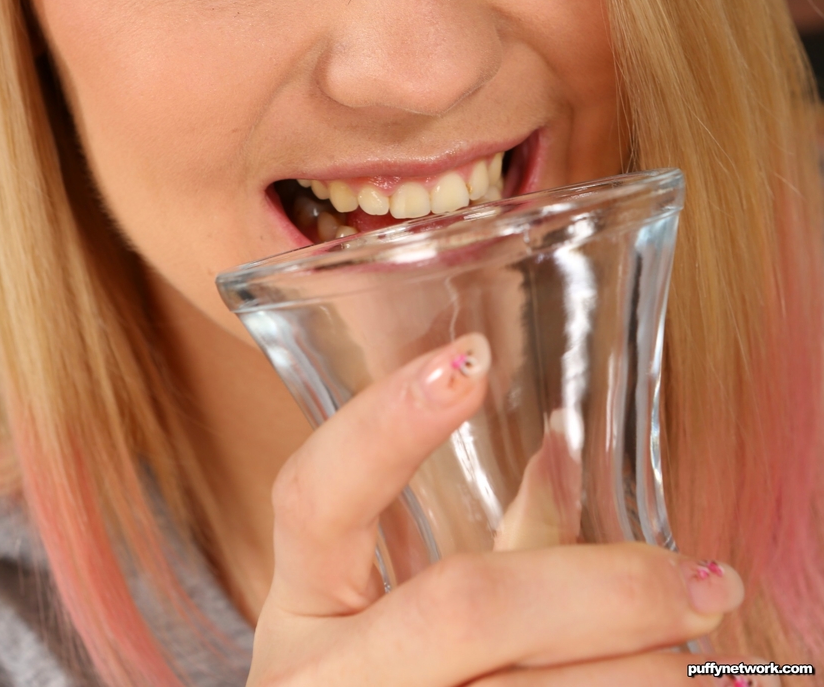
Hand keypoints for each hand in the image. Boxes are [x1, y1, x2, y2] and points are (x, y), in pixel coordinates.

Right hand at [248, 334, 742, 684]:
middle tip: (705, 580)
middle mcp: (320, 677)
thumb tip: (563, 448)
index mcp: (302, 606)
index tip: (472, 356)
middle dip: (603, 588)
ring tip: (708, 651)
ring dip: (642, 670)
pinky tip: (673, 685)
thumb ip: (490, 538)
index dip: (385, 423)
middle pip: (462, 605)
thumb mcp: (403, 616)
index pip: (315, 495)